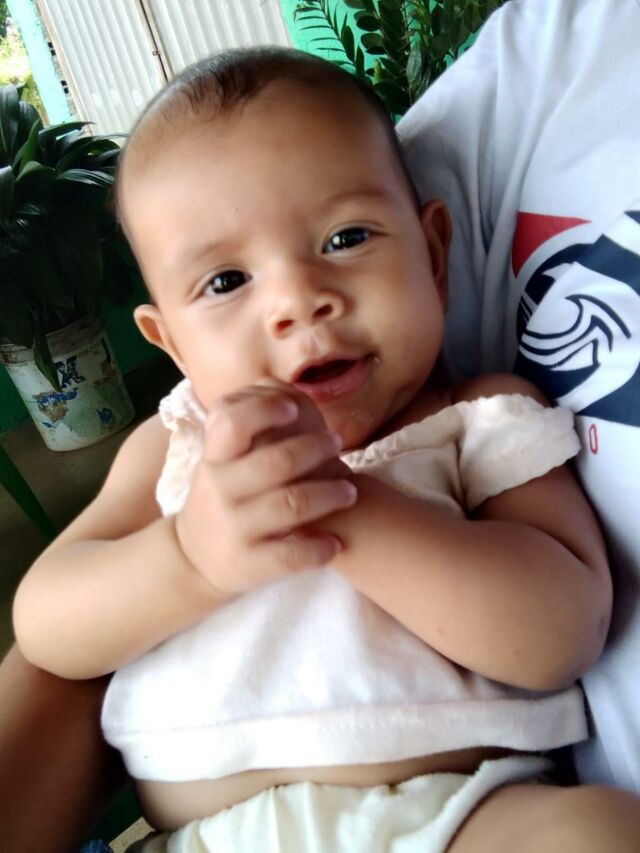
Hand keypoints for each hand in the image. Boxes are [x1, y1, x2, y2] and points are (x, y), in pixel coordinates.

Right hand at [174, 382, 356, 595]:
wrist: (194, 556)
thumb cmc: (224, 491)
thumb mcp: (222, 457)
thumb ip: (249, 425)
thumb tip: (288, 391)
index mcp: (215, 457)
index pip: (232, 423)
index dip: (265, 410)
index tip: (295, 408)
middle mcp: (220, 490)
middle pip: (275, 462)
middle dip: (315, 449)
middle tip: (337, 445)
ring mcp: (234, 528)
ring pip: (291, 504)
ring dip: (329, 494)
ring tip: (350, 491)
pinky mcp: (248, 564)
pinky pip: (290, 556)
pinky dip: (318, 548)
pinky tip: (335, 543)